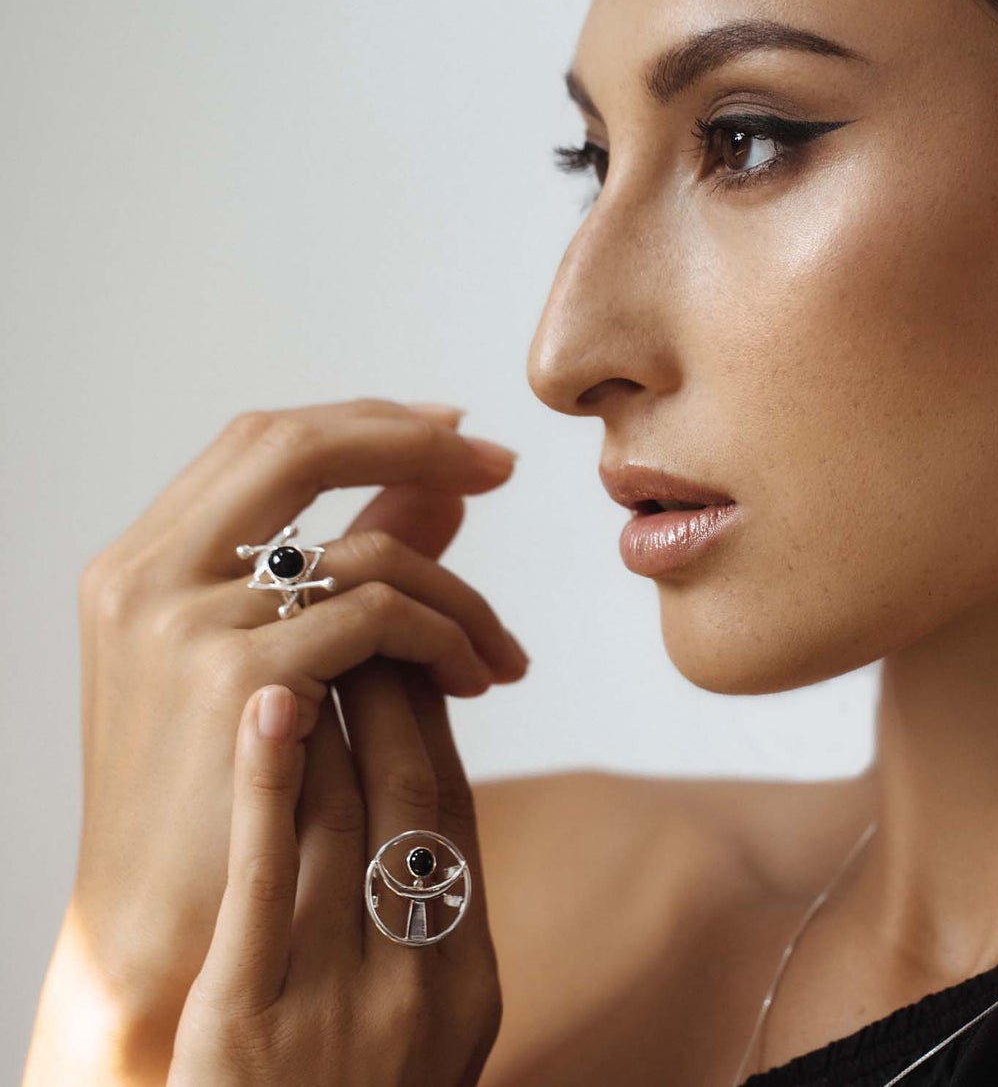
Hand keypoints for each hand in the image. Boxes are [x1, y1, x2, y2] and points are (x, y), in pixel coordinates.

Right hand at [32, 397, 524, 1079]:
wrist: (160, 932)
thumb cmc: (216, 795)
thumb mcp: (264, 661)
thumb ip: (347, 562)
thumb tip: (445, 487)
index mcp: (140, 561)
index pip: (263, 440)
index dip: (367, 422)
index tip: (454, 429)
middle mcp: (147, 574)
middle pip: (298, 446)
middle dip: (416, 443)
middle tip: (501, 465)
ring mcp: (185, 622)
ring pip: (365, 550)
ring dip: (458, 594)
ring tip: (500, 652)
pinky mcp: (237, 677)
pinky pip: (379, 617)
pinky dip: (445, 638)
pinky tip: (475, 680)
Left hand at [169, 669, 500, 1085]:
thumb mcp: (427, 1039)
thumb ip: (435, 934)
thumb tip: (429, 814)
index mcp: (468, 978)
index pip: (457, 812)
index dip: (438, 717)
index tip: (416, 651)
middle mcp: (419, 978)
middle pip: (412, 793)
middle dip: (395, 686)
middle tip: (367, 611)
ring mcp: (339, 996)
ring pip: (343, 815)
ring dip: (331, 712)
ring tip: (310, 634)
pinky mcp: (249, 1017)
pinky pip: (268, 876)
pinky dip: (272, 779)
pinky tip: (267, 703)